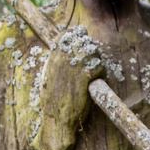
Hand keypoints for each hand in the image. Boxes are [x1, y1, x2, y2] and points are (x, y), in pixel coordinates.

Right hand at [31, 25, 105, 149]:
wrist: (57, 117)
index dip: (79, 36)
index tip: (83, 43)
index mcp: (53, 53)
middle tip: (90, 65)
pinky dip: (101, 74)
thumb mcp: (49, 74)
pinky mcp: (86, 74)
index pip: (69, 32)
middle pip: (85, 41)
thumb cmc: (53, 98)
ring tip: (92, 75)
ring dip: (97, 62)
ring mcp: (75, 63)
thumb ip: (58, 59)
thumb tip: (68, 47)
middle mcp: (64, 54)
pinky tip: (94, 83)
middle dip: (91, 51)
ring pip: (94, 53)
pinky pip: (99, 66)